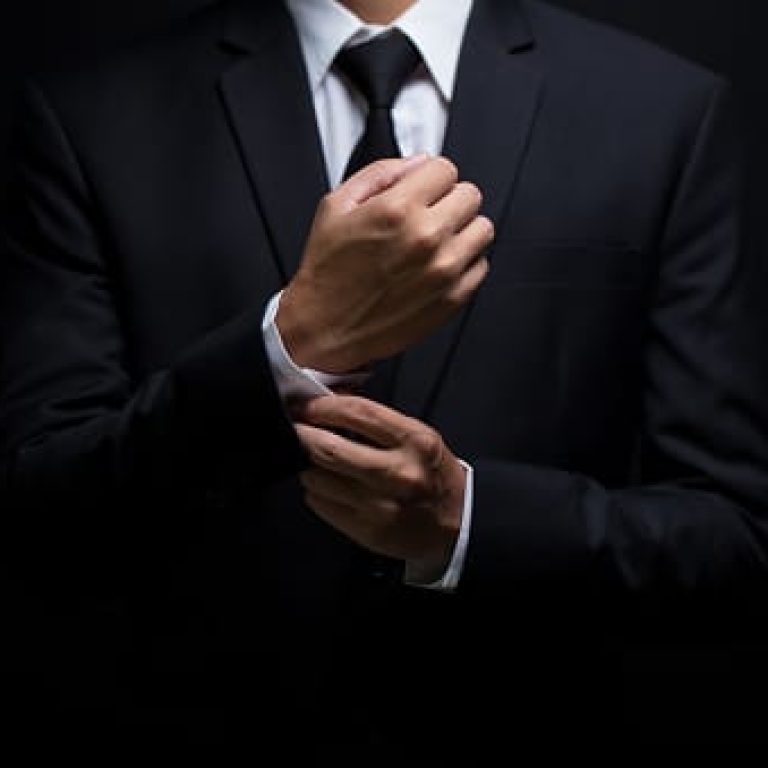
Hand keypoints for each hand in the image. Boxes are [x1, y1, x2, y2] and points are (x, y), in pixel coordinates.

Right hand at [278, 156, 493, 372]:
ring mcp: (444, 270)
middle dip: (449, 200)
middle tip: (428, 216)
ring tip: (436, 242)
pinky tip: (437, 267)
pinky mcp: (453, 298)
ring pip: (482, 229)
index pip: (446, 170)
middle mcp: (426, 237)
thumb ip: (381, 173)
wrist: (325, 326)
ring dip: (462, 231)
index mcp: (397, 209)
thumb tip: (417, 164)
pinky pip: (481, 266)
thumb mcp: (337, 205)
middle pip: (470, 196)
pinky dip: (465, 263)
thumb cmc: (328, 272)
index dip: (431, 178)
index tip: (423, 191)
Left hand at [294, 395, 466, 577]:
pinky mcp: (366, 530)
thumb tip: (330, 403)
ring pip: (317, 478)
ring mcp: (379, 505)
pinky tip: (328, 486)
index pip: (358, 413)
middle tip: (296, 428)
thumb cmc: (432, 472)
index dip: (324, 406)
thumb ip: (377, 421)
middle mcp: (397, 473)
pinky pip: (320, 504)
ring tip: (316, 460)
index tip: (308, 406)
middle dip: (302, 435)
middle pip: (328, 449)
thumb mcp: (417, 437)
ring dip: (308, 465)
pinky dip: (316, 491)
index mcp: (414, 442)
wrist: (456, 521)